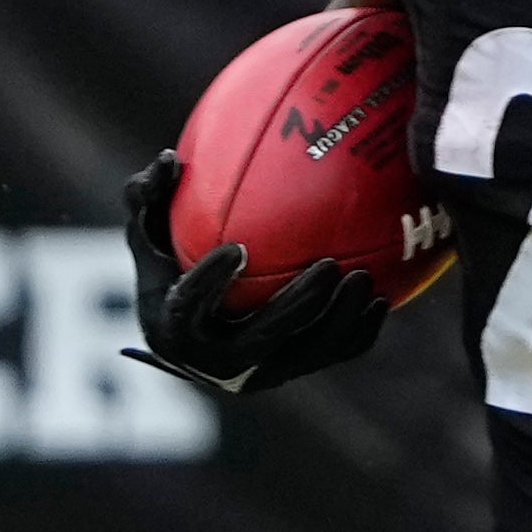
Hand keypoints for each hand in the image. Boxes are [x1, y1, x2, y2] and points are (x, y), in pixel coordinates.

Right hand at [119, 150, 389, 398]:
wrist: (194, 330)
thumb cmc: (169, 265)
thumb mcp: (148, 232)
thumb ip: (148, 196)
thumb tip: (170, 157)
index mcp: (174, 328)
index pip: (188, 309)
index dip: (210, 284)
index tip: (237, 250)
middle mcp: (215, 361)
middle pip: (262, 338)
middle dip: (298, 305)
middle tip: (329, 265)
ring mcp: (257, 373)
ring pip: (306, 353)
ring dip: (339, 320)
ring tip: (364, 278)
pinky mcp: (290, 373)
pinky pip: (331, 356)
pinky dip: (358, 332)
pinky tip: (383, 298)